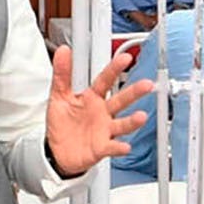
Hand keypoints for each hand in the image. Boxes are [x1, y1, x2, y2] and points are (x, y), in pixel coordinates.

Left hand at [44, 43, 151, 178]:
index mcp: (92, 97)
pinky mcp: (101, 147)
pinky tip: (124, 146)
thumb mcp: (58, 96)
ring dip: (132, 121)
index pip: (105, 80)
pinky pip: (112, 147)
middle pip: (120, 100)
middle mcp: (102, 113)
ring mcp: (104, 130)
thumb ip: (62, 74)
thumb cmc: (62, 124)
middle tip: (146, 84)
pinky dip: (118, 147)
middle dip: (134, 92)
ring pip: (122, 124)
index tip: (125, 58)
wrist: (57, 152)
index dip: (115, 68)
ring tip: (141, 116)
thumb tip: (63, 52)